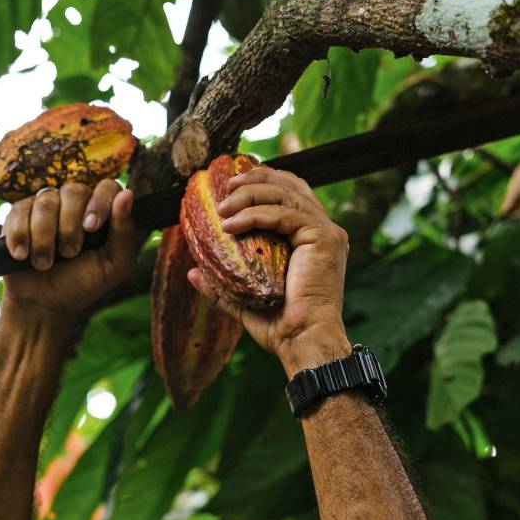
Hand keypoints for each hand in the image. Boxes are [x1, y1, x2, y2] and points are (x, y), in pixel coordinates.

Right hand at [0, 180, 136, 322]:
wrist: (44, 304)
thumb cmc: (83, 284)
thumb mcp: (113, 267)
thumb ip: (124, 233)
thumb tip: (127, 194)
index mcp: (102, 213)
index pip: (107, 187)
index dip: (99, 202)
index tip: (91, 227)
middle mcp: (75, 205)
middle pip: (74, 191)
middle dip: (70, 227)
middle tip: (68, 254)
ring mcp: (46, 207)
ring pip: (45, 202)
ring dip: (45, 238)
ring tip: (45, 263)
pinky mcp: (19, 214)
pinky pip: (18, 210)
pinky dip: (20, 236)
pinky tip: (22, 255)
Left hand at [187, 166, 350, 375]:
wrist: (303, 340)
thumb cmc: (281, 327)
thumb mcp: (244, 301)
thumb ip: (221, 286)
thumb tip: (193, 273)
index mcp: (312, 238)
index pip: (291, 194)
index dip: (264, 181)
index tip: (232, 185)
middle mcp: (324, 230)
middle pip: (290, 185)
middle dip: (255, 179)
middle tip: (226, 187)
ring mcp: (327, 232)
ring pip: (285, 195)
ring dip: (250, 195)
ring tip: (222, 207)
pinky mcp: (323, 237)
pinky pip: (284, 214)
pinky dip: (255, 215)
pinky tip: (230, 226)